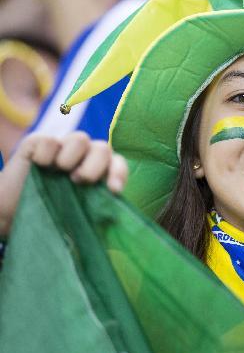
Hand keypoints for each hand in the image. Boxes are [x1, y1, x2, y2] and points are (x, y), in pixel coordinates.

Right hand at [0, 132, 127, 234]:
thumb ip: (97, 207)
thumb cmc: (51, 212)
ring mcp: (62, 146)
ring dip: (70, 158)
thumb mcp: (78, 213)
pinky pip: (49, 141)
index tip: (113, 190)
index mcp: (99, 170)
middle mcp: (84, 154)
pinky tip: (38, 166)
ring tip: (58, 172)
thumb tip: (115, 214)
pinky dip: (44, 156)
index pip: (118, 164)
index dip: (118, 174)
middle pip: (103, 148)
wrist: (15, 211)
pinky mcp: (39, 142)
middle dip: (94, 166)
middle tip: (78, 181)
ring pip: (80, 138)